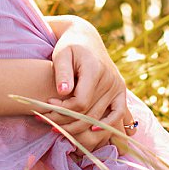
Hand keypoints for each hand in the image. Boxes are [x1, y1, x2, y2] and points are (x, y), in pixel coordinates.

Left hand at [48, 19, 135, 149]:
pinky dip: (108, 125)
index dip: (62, 109)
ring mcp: (118, 87)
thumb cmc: (69, 47)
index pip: (80, 102)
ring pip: (98, 117)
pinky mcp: (121, 92)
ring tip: (59, 127)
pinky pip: (118, 114)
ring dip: (78, 126)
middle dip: (65, 121)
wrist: (86, 39)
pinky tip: (92, 130)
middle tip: (47, 120)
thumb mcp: (61, 54)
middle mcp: (110, 80)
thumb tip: (63, 91)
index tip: (47, 104)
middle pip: (88, 113)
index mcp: (95, 70)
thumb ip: (62, 72)